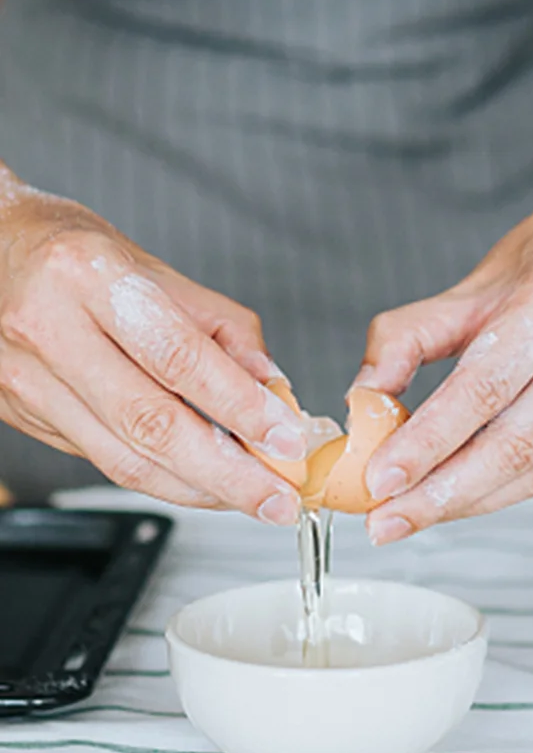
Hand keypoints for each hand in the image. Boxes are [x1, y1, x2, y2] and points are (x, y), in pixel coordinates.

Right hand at [0, 173, 305, 520]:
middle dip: (228, 473)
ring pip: (124, 458)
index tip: (286, 437)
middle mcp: (49, 329)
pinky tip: (204, 484)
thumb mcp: (156, 269)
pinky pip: (104, 461)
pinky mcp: (21, 414)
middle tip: (279, 497)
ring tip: (253, 498)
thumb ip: (223, 329)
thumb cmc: (74, 253)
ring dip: (200, 489)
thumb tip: (274, 390)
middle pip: (150, 423)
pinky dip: (164, 480)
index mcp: (90, 277)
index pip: (178, 356)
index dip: (240, 406)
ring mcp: (26, 378)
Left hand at [354, 177, 532, 542]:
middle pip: (518, 441)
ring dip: (473, 501)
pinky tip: (466, 495)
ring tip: (417, 515)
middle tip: (389, 519)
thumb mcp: (474, 281)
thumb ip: (410, 336)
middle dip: (444, 492)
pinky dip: (508, 488)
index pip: (485, 386)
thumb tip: (362, 399)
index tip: (380, 477)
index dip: (429, 440)